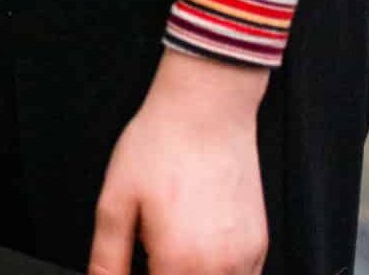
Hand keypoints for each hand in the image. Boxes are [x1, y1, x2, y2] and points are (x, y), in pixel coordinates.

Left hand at [89, 49, 269, 274]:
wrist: (206, 109)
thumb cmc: (161, 146)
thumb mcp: (116, 197)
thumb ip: (107, 254)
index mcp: (179, 262)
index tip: (135, 261)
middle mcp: (219, 269)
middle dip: (165, 271)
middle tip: (150, 247)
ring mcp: (245, 260)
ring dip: (191, 272)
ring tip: (173, 242)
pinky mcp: (260, 245)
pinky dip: (219, 271)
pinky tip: (198, 241)